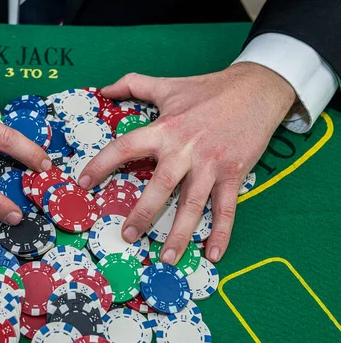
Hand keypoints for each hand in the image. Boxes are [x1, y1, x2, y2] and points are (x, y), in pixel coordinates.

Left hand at [79, 62, 295, 263]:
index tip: (83, 183)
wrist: (258, 88)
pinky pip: (227, 208)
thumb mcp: (169, 85)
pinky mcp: (235, 172)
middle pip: (160, 185)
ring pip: (193, 204)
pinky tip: (212, 254)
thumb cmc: (210, 89)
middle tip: (127, 236)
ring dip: (180, 233)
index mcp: (165, 129)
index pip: (125, 147)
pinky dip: (222, 232)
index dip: (102, 164)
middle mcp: (186, 149)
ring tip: (167, 258)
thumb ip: (134, 85)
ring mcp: (211, 163)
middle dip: (143, 212)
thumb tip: (104, 88)